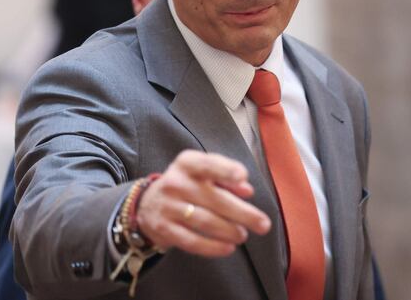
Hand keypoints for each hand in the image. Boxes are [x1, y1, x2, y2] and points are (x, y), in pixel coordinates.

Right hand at [136, 150, 270, 256]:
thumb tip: (247, 190)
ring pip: (205, 221)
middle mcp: (176, 182)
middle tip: (263, 224)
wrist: (147, 205)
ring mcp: (168, 206)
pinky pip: (192, 241)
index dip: (225, 170)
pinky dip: (212, 247)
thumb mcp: (202, 173)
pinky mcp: (164, 229)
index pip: (208, 164)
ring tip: (243, 235)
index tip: (242, 177)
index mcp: (187, 163)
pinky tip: (228, 248)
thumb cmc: (186, 186)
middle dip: (242, 213)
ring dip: (229, 231)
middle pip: (214, 199)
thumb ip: (226, 177)